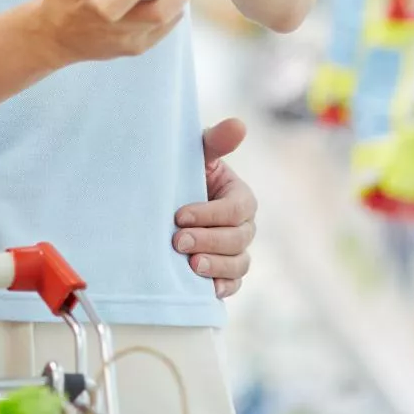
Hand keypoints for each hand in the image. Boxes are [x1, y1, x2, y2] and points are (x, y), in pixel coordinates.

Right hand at [32, 0, 199, 67]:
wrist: (56, 41)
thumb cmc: (59, 2)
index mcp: (95, 12)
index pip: (121, 2)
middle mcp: (115, 30)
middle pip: (157, 15)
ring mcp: (129, 42)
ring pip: (166, 23)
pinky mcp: (137, 48)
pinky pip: (163, 30)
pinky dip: (175, 12)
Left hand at [173, 118, 256, 299]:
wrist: (169, 200)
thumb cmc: (186, 174)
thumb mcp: (198, 155)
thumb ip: (217, 141)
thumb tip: (238, 124)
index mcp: (241, 198)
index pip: (235, 209)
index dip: (209, 214)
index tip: (179, 215)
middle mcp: (244, 227)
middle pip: (237, 240)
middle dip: (208, 241)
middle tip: (177, 241)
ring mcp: (237, 252)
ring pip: (238, 264)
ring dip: (215, 266)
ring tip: (190, 266)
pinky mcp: (226, 273)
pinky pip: (233, 285)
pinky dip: (222, 288)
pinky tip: (204, 288)